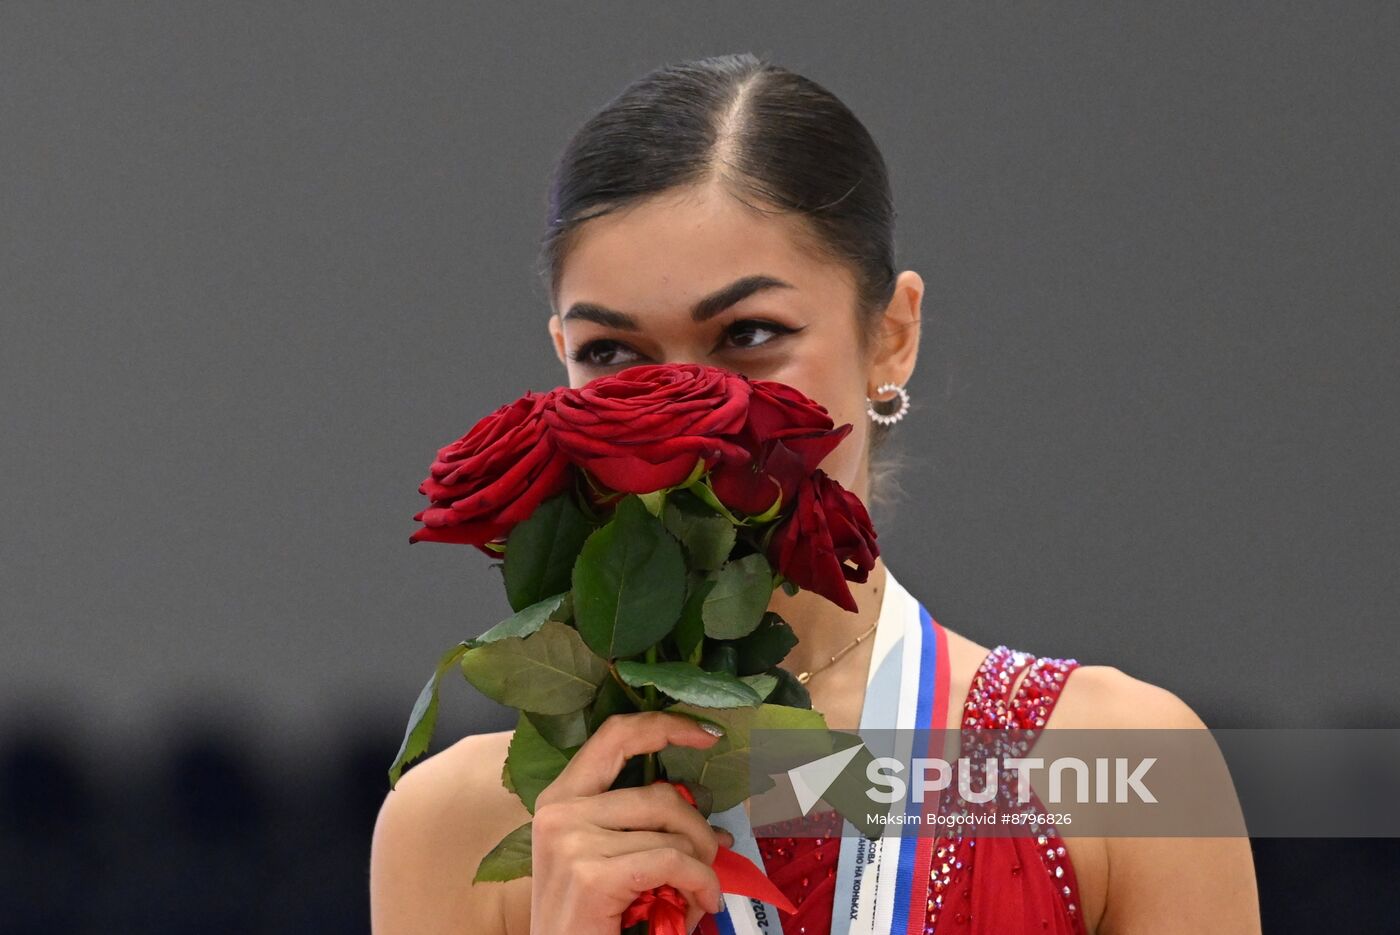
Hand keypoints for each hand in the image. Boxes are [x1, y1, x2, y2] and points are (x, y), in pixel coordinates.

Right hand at [529, 711, 735, 934]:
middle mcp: (558, 813)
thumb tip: (710, 822)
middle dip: (699, 828)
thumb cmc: (590, 921)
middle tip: (714, 858)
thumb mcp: (607, 861)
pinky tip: (703, 905)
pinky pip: (674, 862)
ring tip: (698, 895)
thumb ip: (643, 829)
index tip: (709, 735)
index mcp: (559, 799)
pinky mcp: (592, 875)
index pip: (614, 736)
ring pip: (671, 833)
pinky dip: (701, 884)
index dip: (665, 725)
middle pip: (659, 793)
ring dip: (701, 866)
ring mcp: (571, 841)